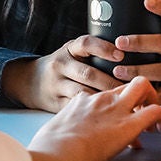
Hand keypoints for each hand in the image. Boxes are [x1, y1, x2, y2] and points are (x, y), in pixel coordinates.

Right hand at [2, 35, 125, 112]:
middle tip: (130, 89)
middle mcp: (61, 65)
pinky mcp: (56, 103)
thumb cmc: (63, 66)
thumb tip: (128, 53)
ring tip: (122, 104)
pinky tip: (107, 116)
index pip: (85, 43)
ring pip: (82, 92)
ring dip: (102, 99)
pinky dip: (91, 112)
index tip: (120, 55)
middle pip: (87, 73)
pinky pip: (76, 108)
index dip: (103, 48)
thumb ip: (93, 53)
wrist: (29, 81)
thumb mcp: (73, 53)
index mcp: (69, 50)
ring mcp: (57, 85)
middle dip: (110, 82)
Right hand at [24, 78, 160, 160]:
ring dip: (152, 97)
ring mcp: (116, 108)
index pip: (103, 94)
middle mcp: (101, 99)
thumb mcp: (55, 132)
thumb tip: (59, 143)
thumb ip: (64, 131)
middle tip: (141, 106)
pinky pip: (156, 111)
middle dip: (136, 90)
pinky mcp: (130, 123)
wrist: (59, 153)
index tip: (113, 119)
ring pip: (142, 85)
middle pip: (123, 81)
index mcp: (81, 101)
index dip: (112, 105)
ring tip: (155, 115)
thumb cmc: (51, 147)